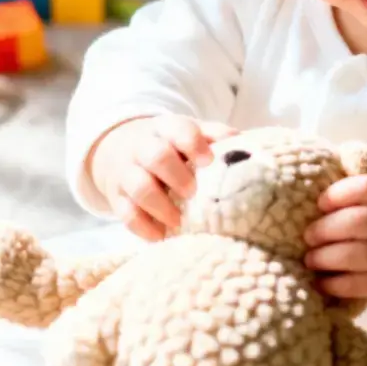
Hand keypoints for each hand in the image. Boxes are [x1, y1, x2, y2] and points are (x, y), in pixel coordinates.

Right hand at [88, 115, 236, 240]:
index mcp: (166, 128)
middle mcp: (143, 147)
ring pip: (138, 186)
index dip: (194, 145)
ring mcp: (126, 172)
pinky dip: (143, 227)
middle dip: (176, 175)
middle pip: (156, 156)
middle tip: (193, 192)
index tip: (208, 161)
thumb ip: (217, 137)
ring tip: (179, 221)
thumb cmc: (170, 145)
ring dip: (160, 206)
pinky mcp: (117, 198)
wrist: (122, 149)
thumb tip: (249, 148)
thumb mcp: (190, 133)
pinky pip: (126, 214)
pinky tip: (161, 236)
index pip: (179, 130)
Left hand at [303, 176, 366, 300]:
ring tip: (310, 259)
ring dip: (325, 257)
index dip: (339, 194)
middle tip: (308, 236)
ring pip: (356, 255)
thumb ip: (362, 188)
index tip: (320, 203)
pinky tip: (321, 282)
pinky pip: (359, 284)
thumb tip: (315, 179)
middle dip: (325, 229)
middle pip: (358, 222)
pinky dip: (335, 284)